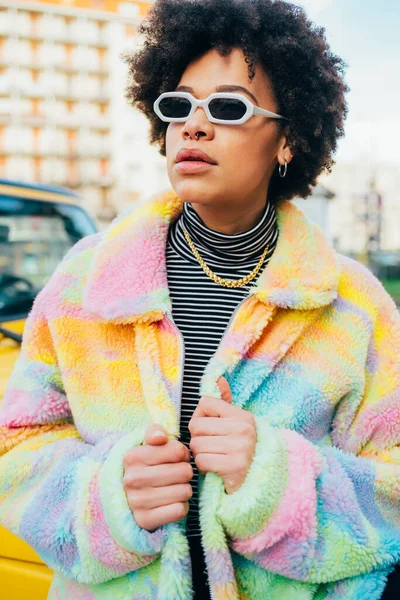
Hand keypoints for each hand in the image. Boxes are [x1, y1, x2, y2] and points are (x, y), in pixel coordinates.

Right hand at [122, 424, 192, 530]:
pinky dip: (181, 507)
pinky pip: (179, 510)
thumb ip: (154, 432)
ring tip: (174, 488)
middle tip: (177, 475)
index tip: (176, 458)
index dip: (182, 453)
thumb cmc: (143, 468)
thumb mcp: (145, 446)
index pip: (177, 451)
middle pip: (184, 472)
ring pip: (184, 491)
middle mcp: (132, 479)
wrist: (124, 500)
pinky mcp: (145, 520)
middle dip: (185, 472)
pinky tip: (171, 503)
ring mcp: (137, 501)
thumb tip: (161, 437)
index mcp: (133, 457)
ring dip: (184, 490)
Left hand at [189, 377, 256, 493]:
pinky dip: (203, 467)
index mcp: (243, 416)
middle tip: (211, 447)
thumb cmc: (238, 451)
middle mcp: (244, 429)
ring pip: (197, 445)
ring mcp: (241, 448)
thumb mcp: (234, 425)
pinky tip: (215, 469)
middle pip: (196, 425)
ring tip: (214, 458)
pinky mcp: (234, 467)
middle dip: (198, 439)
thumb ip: (223, 403)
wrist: (256, 483)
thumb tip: (219, 378)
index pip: (205, 403)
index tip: (210, 429)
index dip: (201, 418)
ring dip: (200, 455)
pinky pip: (201, 461)